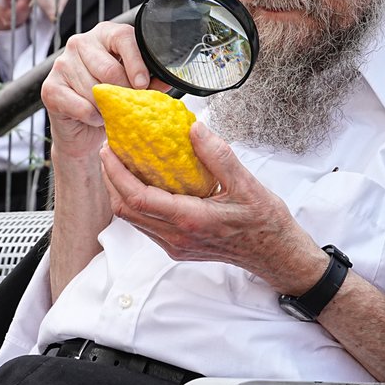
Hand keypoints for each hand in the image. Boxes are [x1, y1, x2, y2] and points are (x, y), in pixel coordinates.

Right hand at [41, 21, 161, 164]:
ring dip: (107, 108)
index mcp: (104, 34)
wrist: (81, 130)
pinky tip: (94, 118)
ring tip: (108, 111)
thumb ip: (150, 80)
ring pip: (95, 90)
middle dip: (123, 92)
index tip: (142, 84)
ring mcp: (62, 64)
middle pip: (110, 69)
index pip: (123, 37)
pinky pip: (82, 106)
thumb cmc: (109, 101)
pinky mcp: (50, 88)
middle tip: (127, 105)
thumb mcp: (132, 86)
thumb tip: (166, 79)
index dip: (136, 62)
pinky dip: (93, 117)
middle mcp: (79, 43)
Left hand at [99, 121, 325, 292]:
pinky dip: (137, 202)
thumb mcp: (247, 184)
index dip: (117, 174)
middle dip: (111, 180)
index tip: (109, 150)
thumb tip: (194, 128)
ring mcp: (175, 246)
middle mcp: (177, 237)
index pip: (138, 198)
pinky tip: (144, 182)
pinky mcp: (177, 247)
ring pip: (133, 220)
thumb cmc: (264, 222)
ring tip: (122, 163)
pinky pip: (146, 225)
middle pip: (126, 211)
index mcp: (191, 220)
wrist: (275, 255)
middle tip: (109, 151)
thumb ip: (218, 156)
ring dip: (121, 192)